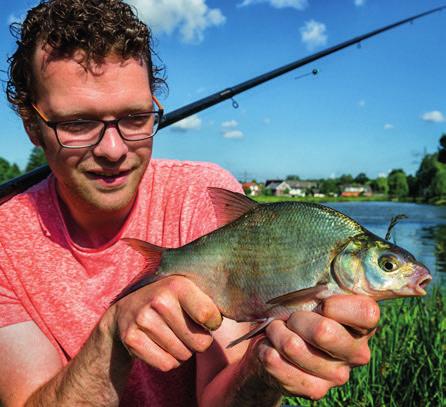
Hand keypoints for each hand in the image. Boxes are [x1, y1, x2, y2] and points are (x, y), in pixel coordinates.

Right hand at [110, 276, 221, 370]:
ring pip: (183, 355)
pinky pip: (166, 364)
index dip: (212, 323)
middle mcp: (160, 299)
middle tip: (186, 329)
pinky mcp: (132, 338)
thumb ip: (213, 300)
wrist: (127, 308)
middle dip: (197, 341)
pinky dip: (168, 361)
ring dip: (182, 351)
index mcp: (179, 284)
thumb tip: (245, 311)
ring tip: (172, 334)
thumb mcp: (189, 290)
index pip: (210, 317)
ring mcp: (143, 319)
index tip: (206, 319)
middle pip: (200, 342)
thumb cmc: (170, 300)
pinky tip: (160, 344)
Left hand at [255, 295, 379, 399]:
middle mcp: (357, 352)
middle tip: (290, 316)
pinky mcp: (315, 390)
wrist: (277, 346)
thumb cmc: (298, 310)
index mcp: (363, 323)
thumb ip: (320, 284)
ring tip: (275, 329)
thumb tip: (317, 278)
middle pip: (323, 331)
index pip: (366, 312)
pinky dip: (266, 350)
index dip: (337, 304)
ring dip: (276, 333)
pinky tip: (269, 347)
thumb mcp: (311, 292)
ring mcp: (337, 374)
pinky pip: (278, 364)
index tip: (320, 301)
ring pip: (294, 346)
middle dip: (296, 318)